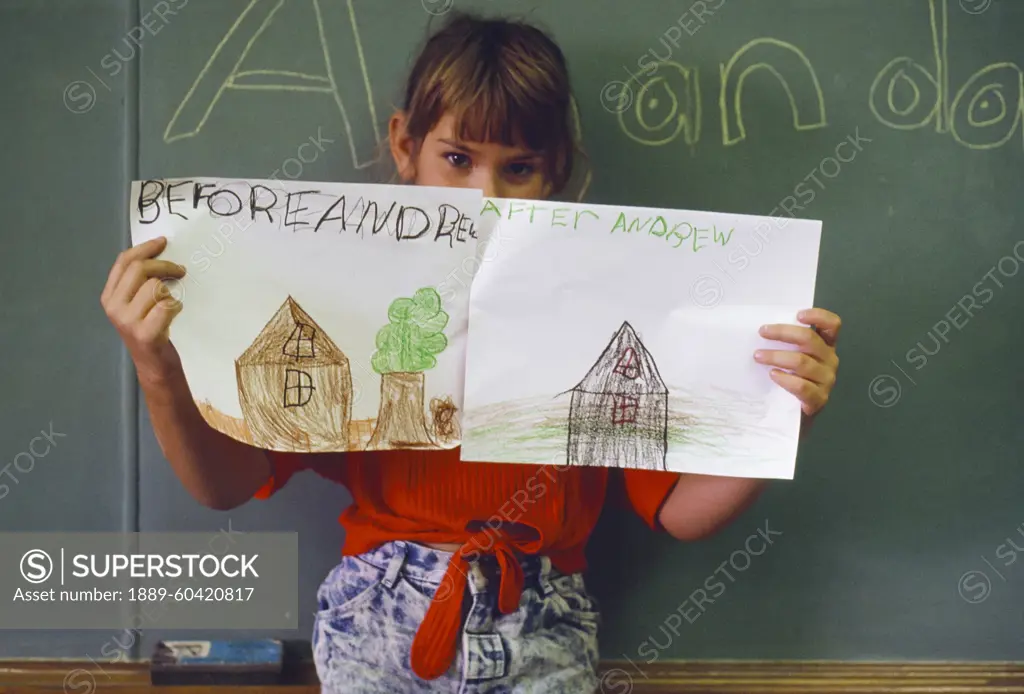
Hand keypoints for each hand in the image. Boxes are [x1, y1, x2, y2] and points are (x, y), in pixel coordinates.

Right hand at [100, 237, 186, 385]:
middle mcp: (114, 307)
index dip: (145, 248)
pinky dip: (176, 307)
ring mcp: (128, 320)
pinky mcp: (145, 333)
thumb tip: (158, 253)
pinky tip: (174, 315)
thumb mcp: (137, 304)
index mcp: (109, 296)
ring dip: (170, 292)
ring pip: (156, 287)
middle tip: (180, 270)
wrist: (154, 365)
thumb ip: (139, 282)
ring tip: (169, 304)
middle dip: (165, 265)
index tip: (163, 242)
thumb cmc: (150, 330)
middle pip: (140, 269)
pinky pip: (167, 306)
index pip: (124, 261)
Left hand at [754, 308, 839, 416]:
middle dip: (783, 333)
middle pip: (810, 340)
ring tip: (758, 356)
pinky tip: (773, 375)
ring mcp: (826, 380)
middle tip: (762, 332)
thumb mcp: (791, 359)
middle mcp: (830, 361)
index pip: (832, 326)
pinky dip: (785, 379)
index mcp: (826, 347)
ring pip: (802, 362)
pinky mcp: (819, 399)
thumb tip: (762, 329)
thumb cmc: (791, 381)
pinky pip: (802, 386)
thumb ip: (786, 344)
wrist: (795, 417)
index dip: (818, 316)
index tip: (798, 315)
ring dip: (777, 356)